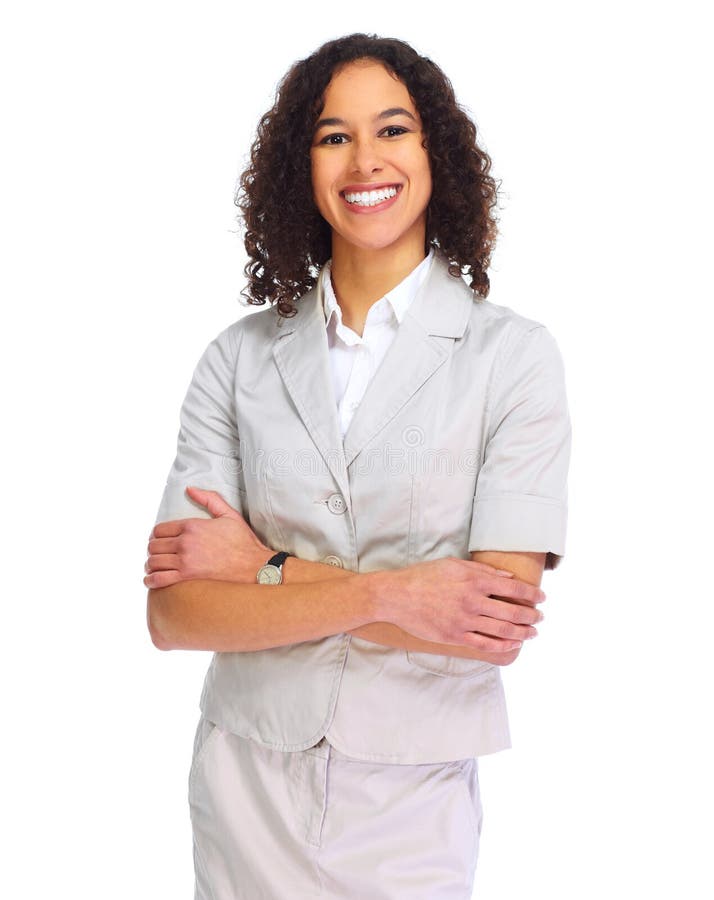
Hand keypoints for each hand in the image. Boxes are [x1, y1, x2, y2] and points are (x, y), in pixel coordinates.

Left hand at [144, 487, 270, 588]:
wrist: (254, 566)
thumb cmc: (243, 541)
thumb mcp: (229, 514)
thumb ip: (208, 499)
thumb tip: (189, 489)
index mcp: (192, 526)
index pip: (159, 529)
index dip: (156, 535)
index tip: (159, 540)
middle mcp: (185, 542)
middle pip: (154, 546)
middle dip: (153, 549)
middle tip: (158, 554)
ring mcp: (185, 561)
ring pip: (153, 562)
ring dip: (151, 564)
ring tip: (155, 566)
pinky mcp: (187, 578)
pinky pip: (159, 579)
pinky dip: (151, 580)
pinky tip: (152, 579)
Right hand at [374, 557, 544, 652]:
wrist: (396, 596)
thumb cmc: (424, 576)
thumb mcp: (453, 565)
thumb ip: (482, 570)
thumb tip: (508, 577)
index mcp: (474, 580)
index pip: (514, 588)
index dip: (532, 594)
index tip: (541, 598)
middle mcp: (473, 601)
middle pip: (513, 612)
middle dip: (532, 616)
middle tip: (540, 617)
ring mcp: (464, 621)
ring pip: (502, 630)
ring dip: (522, 633)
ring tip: (532, 633)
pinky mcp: (454, 636)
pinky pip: (484, 644)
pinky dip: (502, 645)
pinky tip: (512, 645)